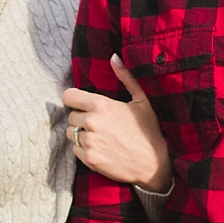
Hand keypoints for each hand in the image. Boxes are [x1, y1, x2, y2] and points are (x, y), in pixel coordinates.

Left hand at [62, 56, 172, 192]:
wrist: (154, 165)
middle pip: (71, 116)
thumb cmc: (149, 132)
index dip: (75, 100)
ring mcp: (89, 141)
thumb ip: (126, 78)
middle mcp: (92, 122)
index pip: (68, 96)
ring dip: (81, 135)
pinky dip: (84, 150)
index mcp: (101, 105)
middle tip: (100, 125)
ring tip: (100, 138)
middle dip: (82, 119)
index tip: (83, 105)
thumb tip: (114, 57)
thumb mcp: (142, 102)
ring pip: (71, 134)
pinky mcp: (89, 158)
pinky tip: (101, 150)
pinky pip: (75, 150)